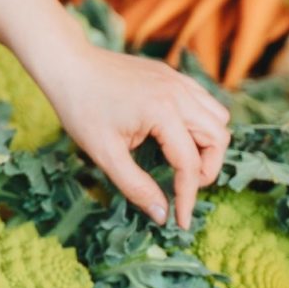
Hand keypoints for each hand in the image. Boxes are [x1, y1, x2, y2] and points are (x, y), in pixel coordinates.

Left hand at [41, 45, 230, 228]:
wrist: (69, 66)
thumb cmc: (81, 109)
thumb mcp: (104, 154)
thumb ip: (136, 186)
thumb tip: (161, 214)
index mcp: (163, 112)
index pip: (190, 164)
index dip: (187, 197)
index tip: (180, 221)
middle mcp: (179, 93)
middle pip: (218, 138)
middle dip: (206, 170)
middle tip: (182, 189)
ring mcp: (179, 81)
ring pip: (217, 117)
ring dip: (208, 145)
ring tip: (182, 164)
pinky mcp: (173, 76)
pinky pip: (204, 102)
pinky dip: (201, 124)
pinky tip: (176, 138)